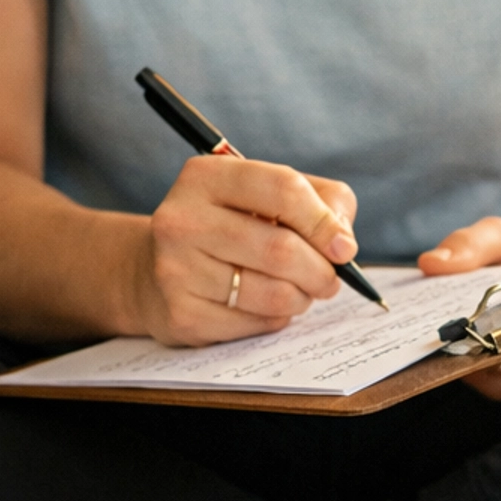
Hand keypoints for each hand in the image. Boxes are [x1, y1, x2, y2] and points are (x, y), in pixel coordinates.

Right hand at [134, 154, 359, 345]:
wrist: (156, 270)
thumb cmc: (230, 226)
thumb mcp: (267, 195)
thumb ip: (321, 201)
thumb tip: (343, 244)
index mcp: (207, 176)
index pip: (284, 189)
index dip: (324, 221)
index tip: (344, 247)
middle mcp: (182, 219)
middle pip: (282, 248)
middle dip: (320, 270)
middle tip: (329, 278)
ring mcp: (176, 269)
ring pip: (274, 293)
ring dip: (302, 297)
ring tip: (299, 290)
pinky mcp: (182, 314)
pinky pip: (257, 323)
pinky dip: (276, 318)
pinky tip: (263, 305)